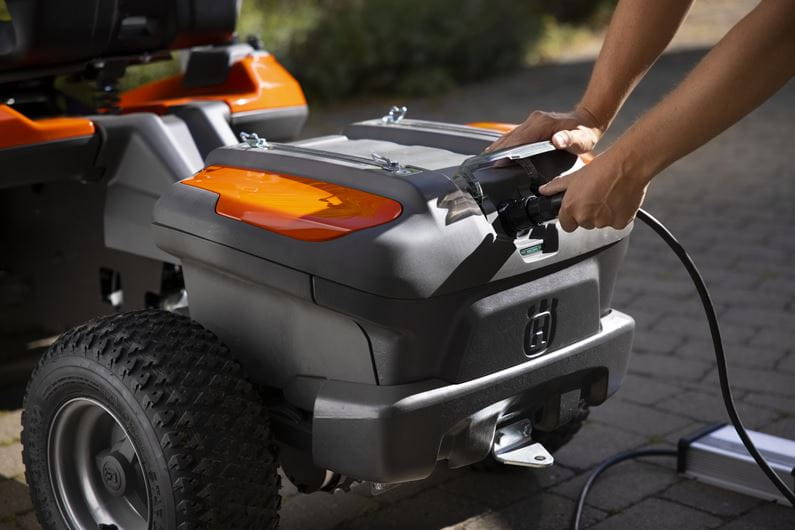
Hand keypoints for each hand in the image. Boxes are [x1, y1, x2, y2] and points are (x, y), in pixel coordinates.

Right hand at [484, 108, 604, 155]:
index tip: (496, 162)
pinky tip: (496, 152)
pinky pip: (514, 135)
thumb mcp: (581, 139)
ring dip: (497, 147)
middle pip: (510, 137)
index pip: (519, 139)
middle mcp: (534, 120)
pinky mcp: (532, 125)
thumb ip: (569, 139)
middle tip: (483, 163)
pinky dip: (504, 144)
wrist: (588, 120)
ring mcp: (532, 121)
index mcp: (542, 123)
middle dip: (496, 150)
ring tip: (485, 159)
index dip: (506, 151)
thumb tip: (557, 140)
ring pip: (509, 135)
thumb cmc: (585, 133)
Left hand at [538, 151, 648, 231]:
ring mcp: (603, 222)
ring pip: (600, 223)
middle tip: (595, 197)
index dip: (570, 217)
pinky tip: (618, 200)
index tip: (576, 209)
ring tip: (608, 196)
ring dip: (602, 214)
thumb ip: (556, 186)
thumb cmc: (603, 169)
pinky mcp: (620, 223)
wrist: (628, 166)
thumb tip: (544, 190)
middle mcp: (586, 217)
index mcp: (571, 208)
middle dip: (588, 214)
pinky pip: (616, 223)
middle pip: (584, 224)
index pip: (566, 225)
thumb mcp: (574, 176)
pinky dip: (617, 215)